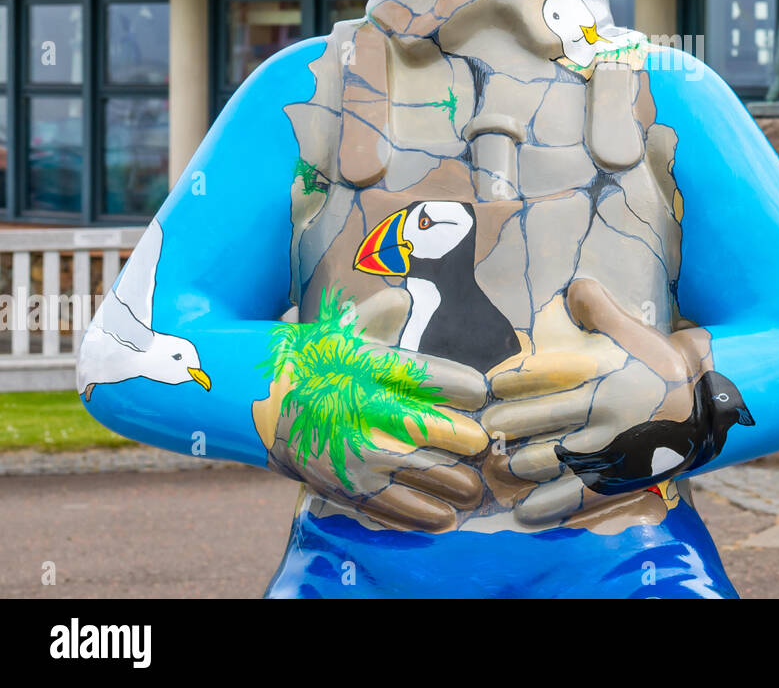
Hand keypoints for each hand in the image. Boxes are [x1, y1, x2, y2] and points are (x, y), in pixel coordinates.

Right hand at [253, 301, 494, 531]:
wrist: (254, 402)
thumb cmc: (314, 362)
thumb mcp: (340, 330)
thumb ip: (378, 314)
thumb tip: (404, 299)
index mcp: (362, 365)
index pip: (420, 373)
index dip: (457, 385)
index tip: (481, 393)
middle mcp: (355, 407)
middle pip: (420, 425)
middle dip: (460, 438)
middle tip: (485, 444)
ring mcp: (345, 450)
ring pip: (409, 472)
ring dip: (449, 485)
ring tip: (475, 489)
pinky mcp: (337, 484)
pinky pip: (384, 505)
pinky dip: (418, 516)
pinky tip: (445, 519)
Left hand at [481, 277, 712, 526]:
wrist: (707, 406)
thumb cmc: (664, 365)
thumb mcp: (635, 330)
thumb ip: (601, 308)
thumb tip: (573, 287)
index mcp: (602, 377)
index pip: (544, 380)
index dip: (512, 384)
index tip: (491, 388)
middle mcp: (602, 414)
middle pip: (539, 423)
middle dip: (506, 426)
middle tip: (485, 428)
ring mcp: (609, 450)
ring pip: (550, 460)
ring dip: (517, 465)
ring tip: (497, 466)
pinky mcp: (619, 478)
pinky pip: (576, 496)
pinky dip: (546, 506)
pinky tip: (523, 511)